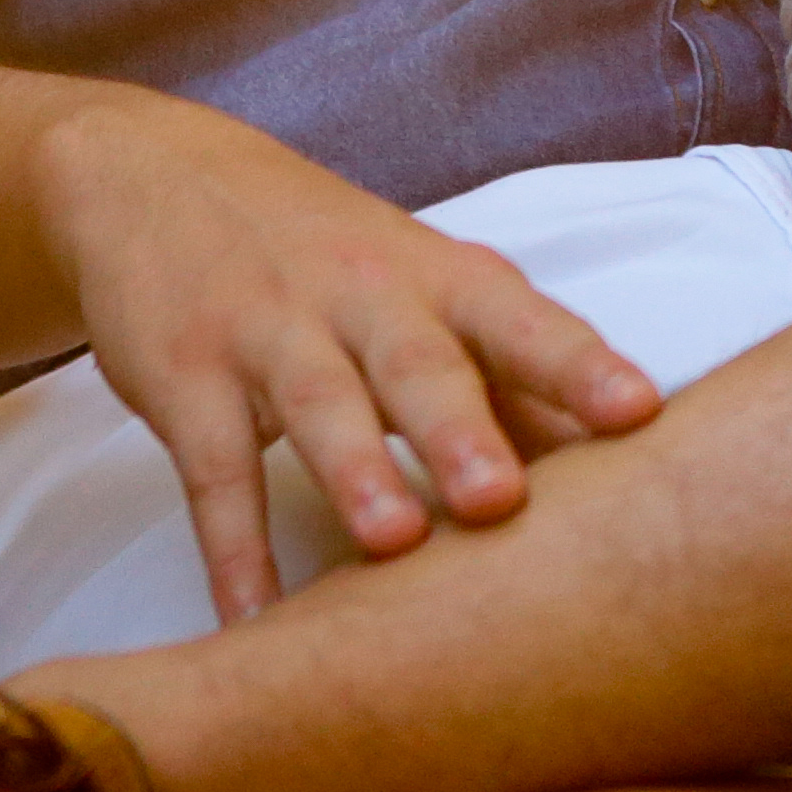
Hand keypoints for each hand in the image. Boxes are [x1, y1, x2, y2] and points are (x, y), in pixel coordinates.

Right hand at [28, 90, 662, 619]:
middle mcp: (361, 295)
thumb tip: (614, 472)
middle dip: (462, 430)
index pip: (519, 320)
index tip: (638, 414)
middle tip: (503, 500)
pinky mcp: (184, 377)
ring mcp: (267, 330)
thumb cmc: (325, 253)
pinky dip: (231, 546)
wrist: (153, 173)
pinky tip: (253, 618)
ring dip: (356, 471)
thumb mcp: (418, 292)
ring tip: (393, 544)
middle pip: (418, 361)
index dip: (578, 366)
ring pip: (318, 401)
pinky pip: (212, 466)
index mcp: (438, 279)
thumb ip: (507, 380)